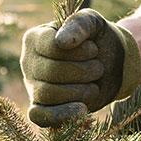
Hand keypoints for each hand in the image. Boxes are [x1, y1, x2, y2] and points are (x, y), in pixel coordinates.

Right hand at [20, 8, 140, 126]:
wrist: (112, 65)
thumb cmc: (98, 40)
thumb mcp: (93, 23)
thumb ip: (79, 24)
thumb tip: (61, 41)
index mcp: (35, 38)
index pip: (50, 47)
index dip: (77, 51)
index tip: (94, 49)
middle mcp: (28, 62)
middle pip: (50, 72)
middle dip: (82, 72)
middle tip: (99, 68)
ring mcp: (32, 86)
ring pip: (47, 94)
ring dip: (79, 91)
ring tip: (94, 85)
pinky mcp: (41, 107)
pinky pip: (39, 117)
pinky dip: (61, 115)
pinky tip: (82, 110)